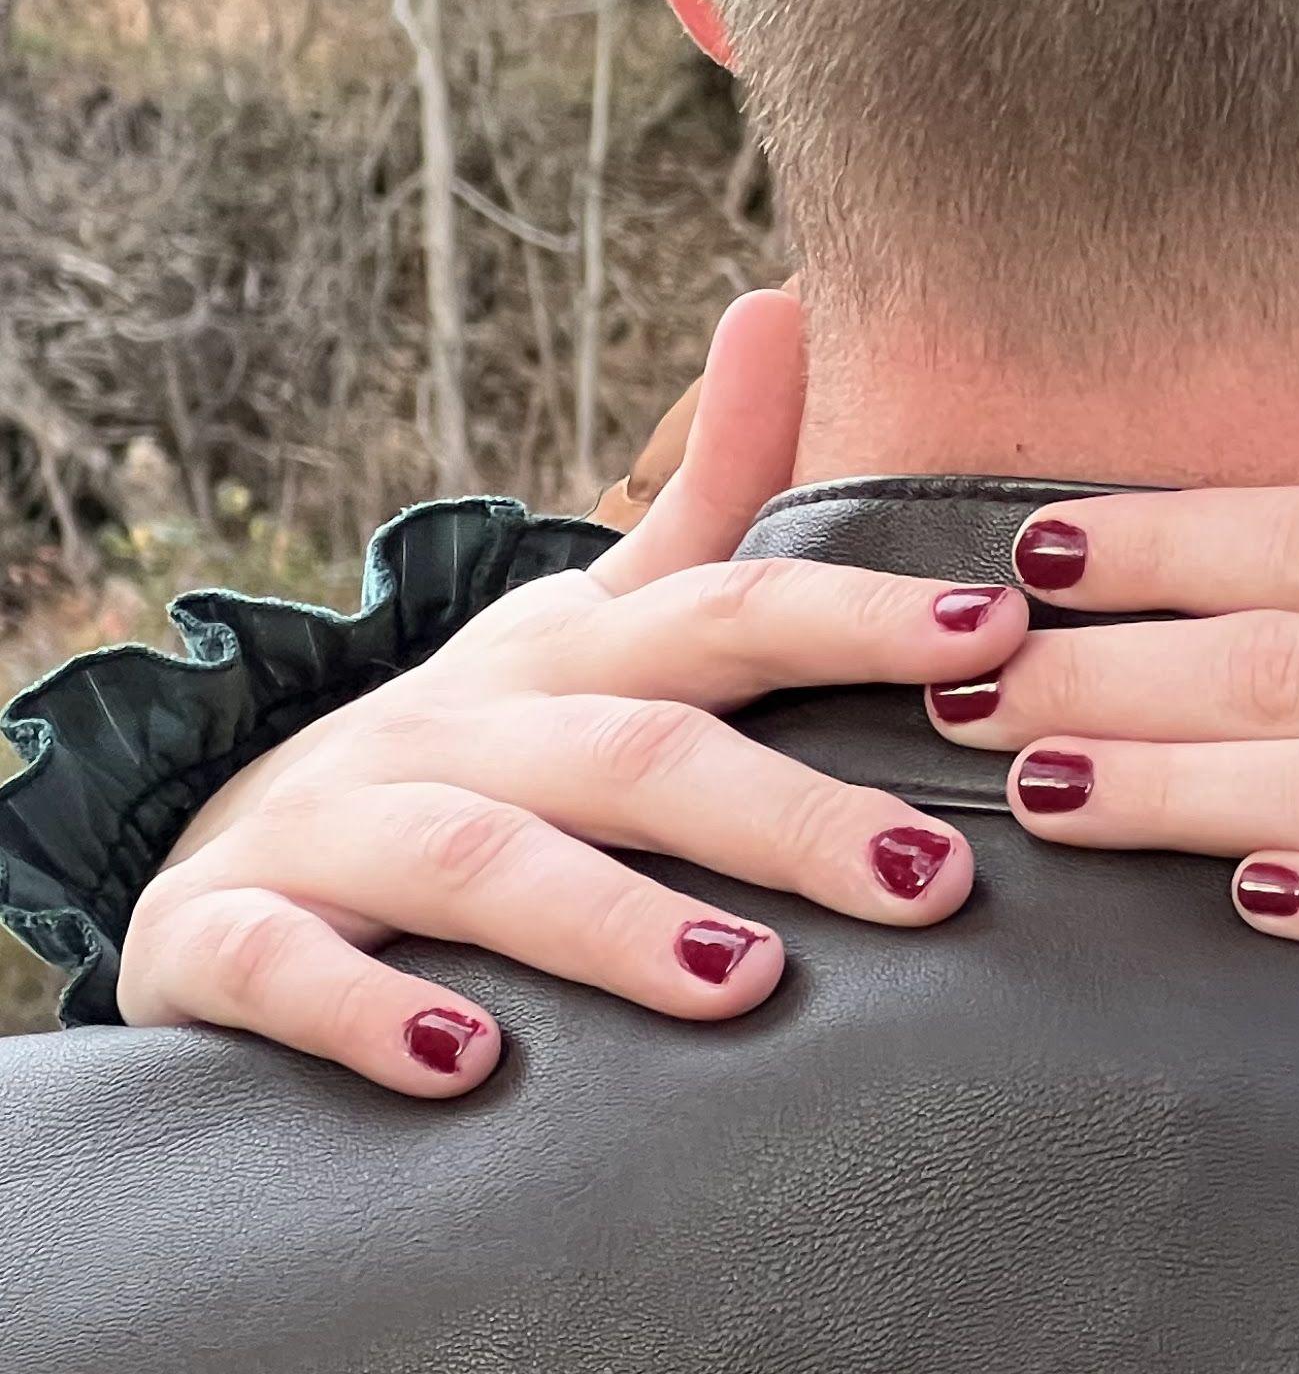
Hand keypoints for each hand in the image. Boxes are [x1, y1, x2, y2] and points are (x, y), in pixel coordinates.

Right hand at [117, 290, 1025, 1096]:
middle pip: (636, 754)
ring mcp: (334, 827)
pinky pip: (284, 970)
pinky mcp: (222, 937)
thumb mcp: (588, 621)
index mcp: (569, 656)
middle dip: (788, 812)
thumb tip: (789, 306)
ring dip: (611, 919)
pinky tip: (464, 1067)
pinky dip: (371, 1014)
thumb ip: (710, 498)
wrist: (223, 862)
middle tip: (930, 880)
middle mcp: (462, 727)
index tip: (1001, 628)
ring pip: (481, 862)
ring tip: (743, 980)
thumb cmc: (472, 750)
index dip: (861, 614)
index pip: (730, 614)